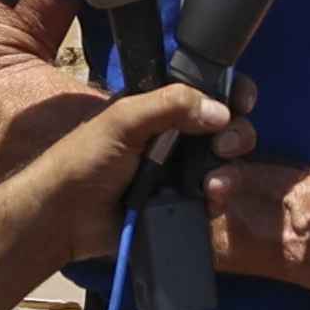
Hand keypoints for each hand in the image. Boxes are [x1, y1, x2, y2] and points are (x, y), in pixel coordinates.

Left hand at [33, 75, 258, 260]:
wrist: (66, 216)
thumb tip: (221, 111)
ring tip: (212, 184)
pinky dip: (219, 200)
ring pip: (226, 165)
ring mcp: (180, 172)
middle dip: (237, 135)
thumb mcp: (124, 119)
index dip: (231, 94)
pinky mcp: (181, 203)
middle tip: (224, 145)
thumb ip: (171, 104)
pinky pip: (215, 199)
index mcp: (161, 109)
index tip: (242, 102)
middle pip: (227, 129)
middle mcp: (176, 138)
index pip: (207, 93)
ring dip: (229, 172)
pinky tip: (209, 201)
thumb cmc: (83, 160)